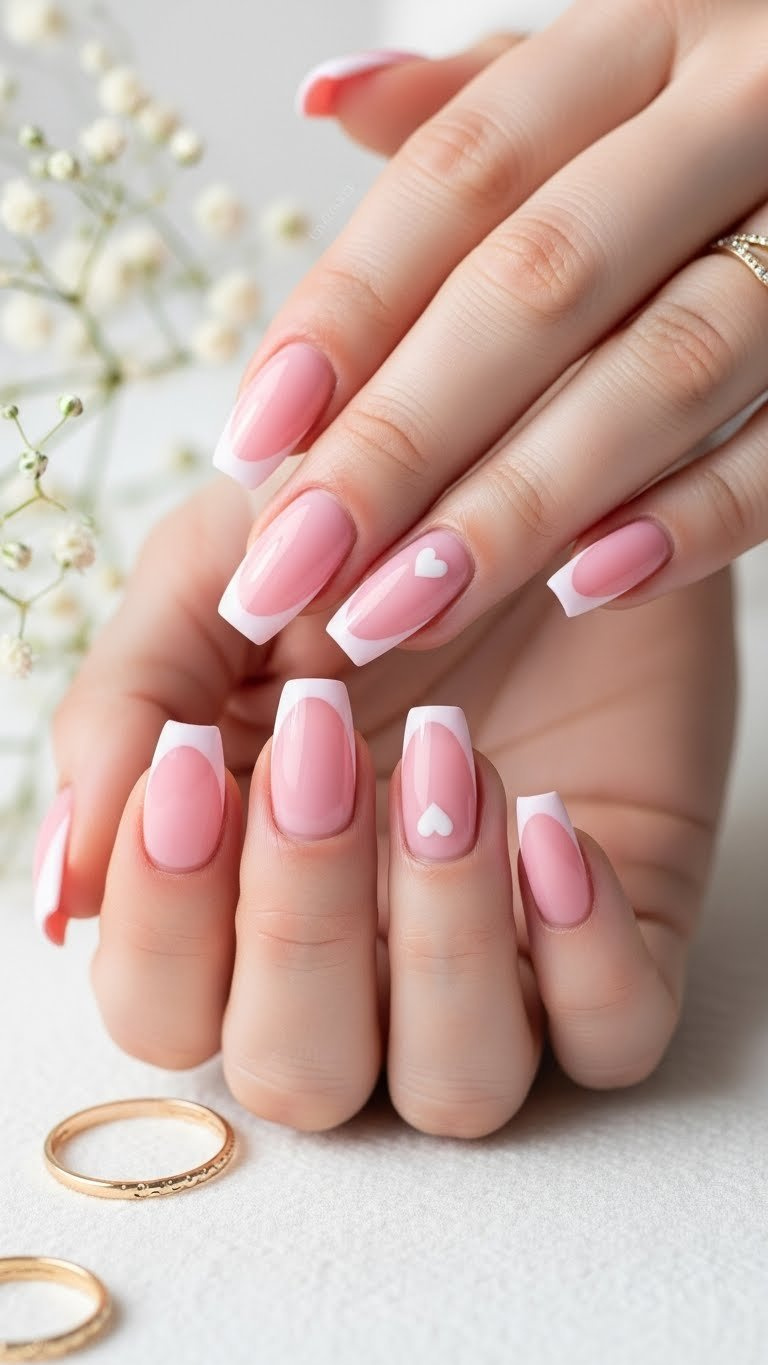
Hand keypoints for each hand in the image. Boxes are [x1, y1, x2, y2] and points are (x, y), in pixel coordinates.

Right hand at [38, 478, 734, 1133]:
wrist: (526, 469)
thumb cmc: (355, 535)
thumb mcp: (211, 577)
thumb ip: (120, 714)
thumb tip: (64, 881)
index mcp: (236, 893)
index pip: (162, 1006)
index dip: (165, 917)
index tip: (193, 761)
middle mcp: (359, 959)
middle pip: (294, 1072)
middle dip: (299, 922)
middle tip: (322, 740)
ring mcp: (494, 961)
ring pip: (454, 1085)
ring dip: (442, 940)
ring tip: (447, 754)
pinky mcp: (620, 939)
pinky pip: (611, 1034)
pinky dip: (584, 954)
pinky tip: (552, 820)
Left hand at [211, 0, 767, 667]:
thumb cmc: (714, 119)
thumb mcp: (605, 76)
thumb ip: (478, 105)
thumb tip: (330, 96)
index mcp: (643, 40)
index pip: (465, 174)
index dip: (349, 311)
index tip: (253, 443)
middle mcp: (735, 113)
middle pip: (542, 284)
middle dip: (406, 437)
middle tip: (302, 561)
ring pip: (663, 372)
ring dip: (522, 503)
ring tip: (407, 603)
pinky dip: (692, 520)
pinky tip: (583, 584)